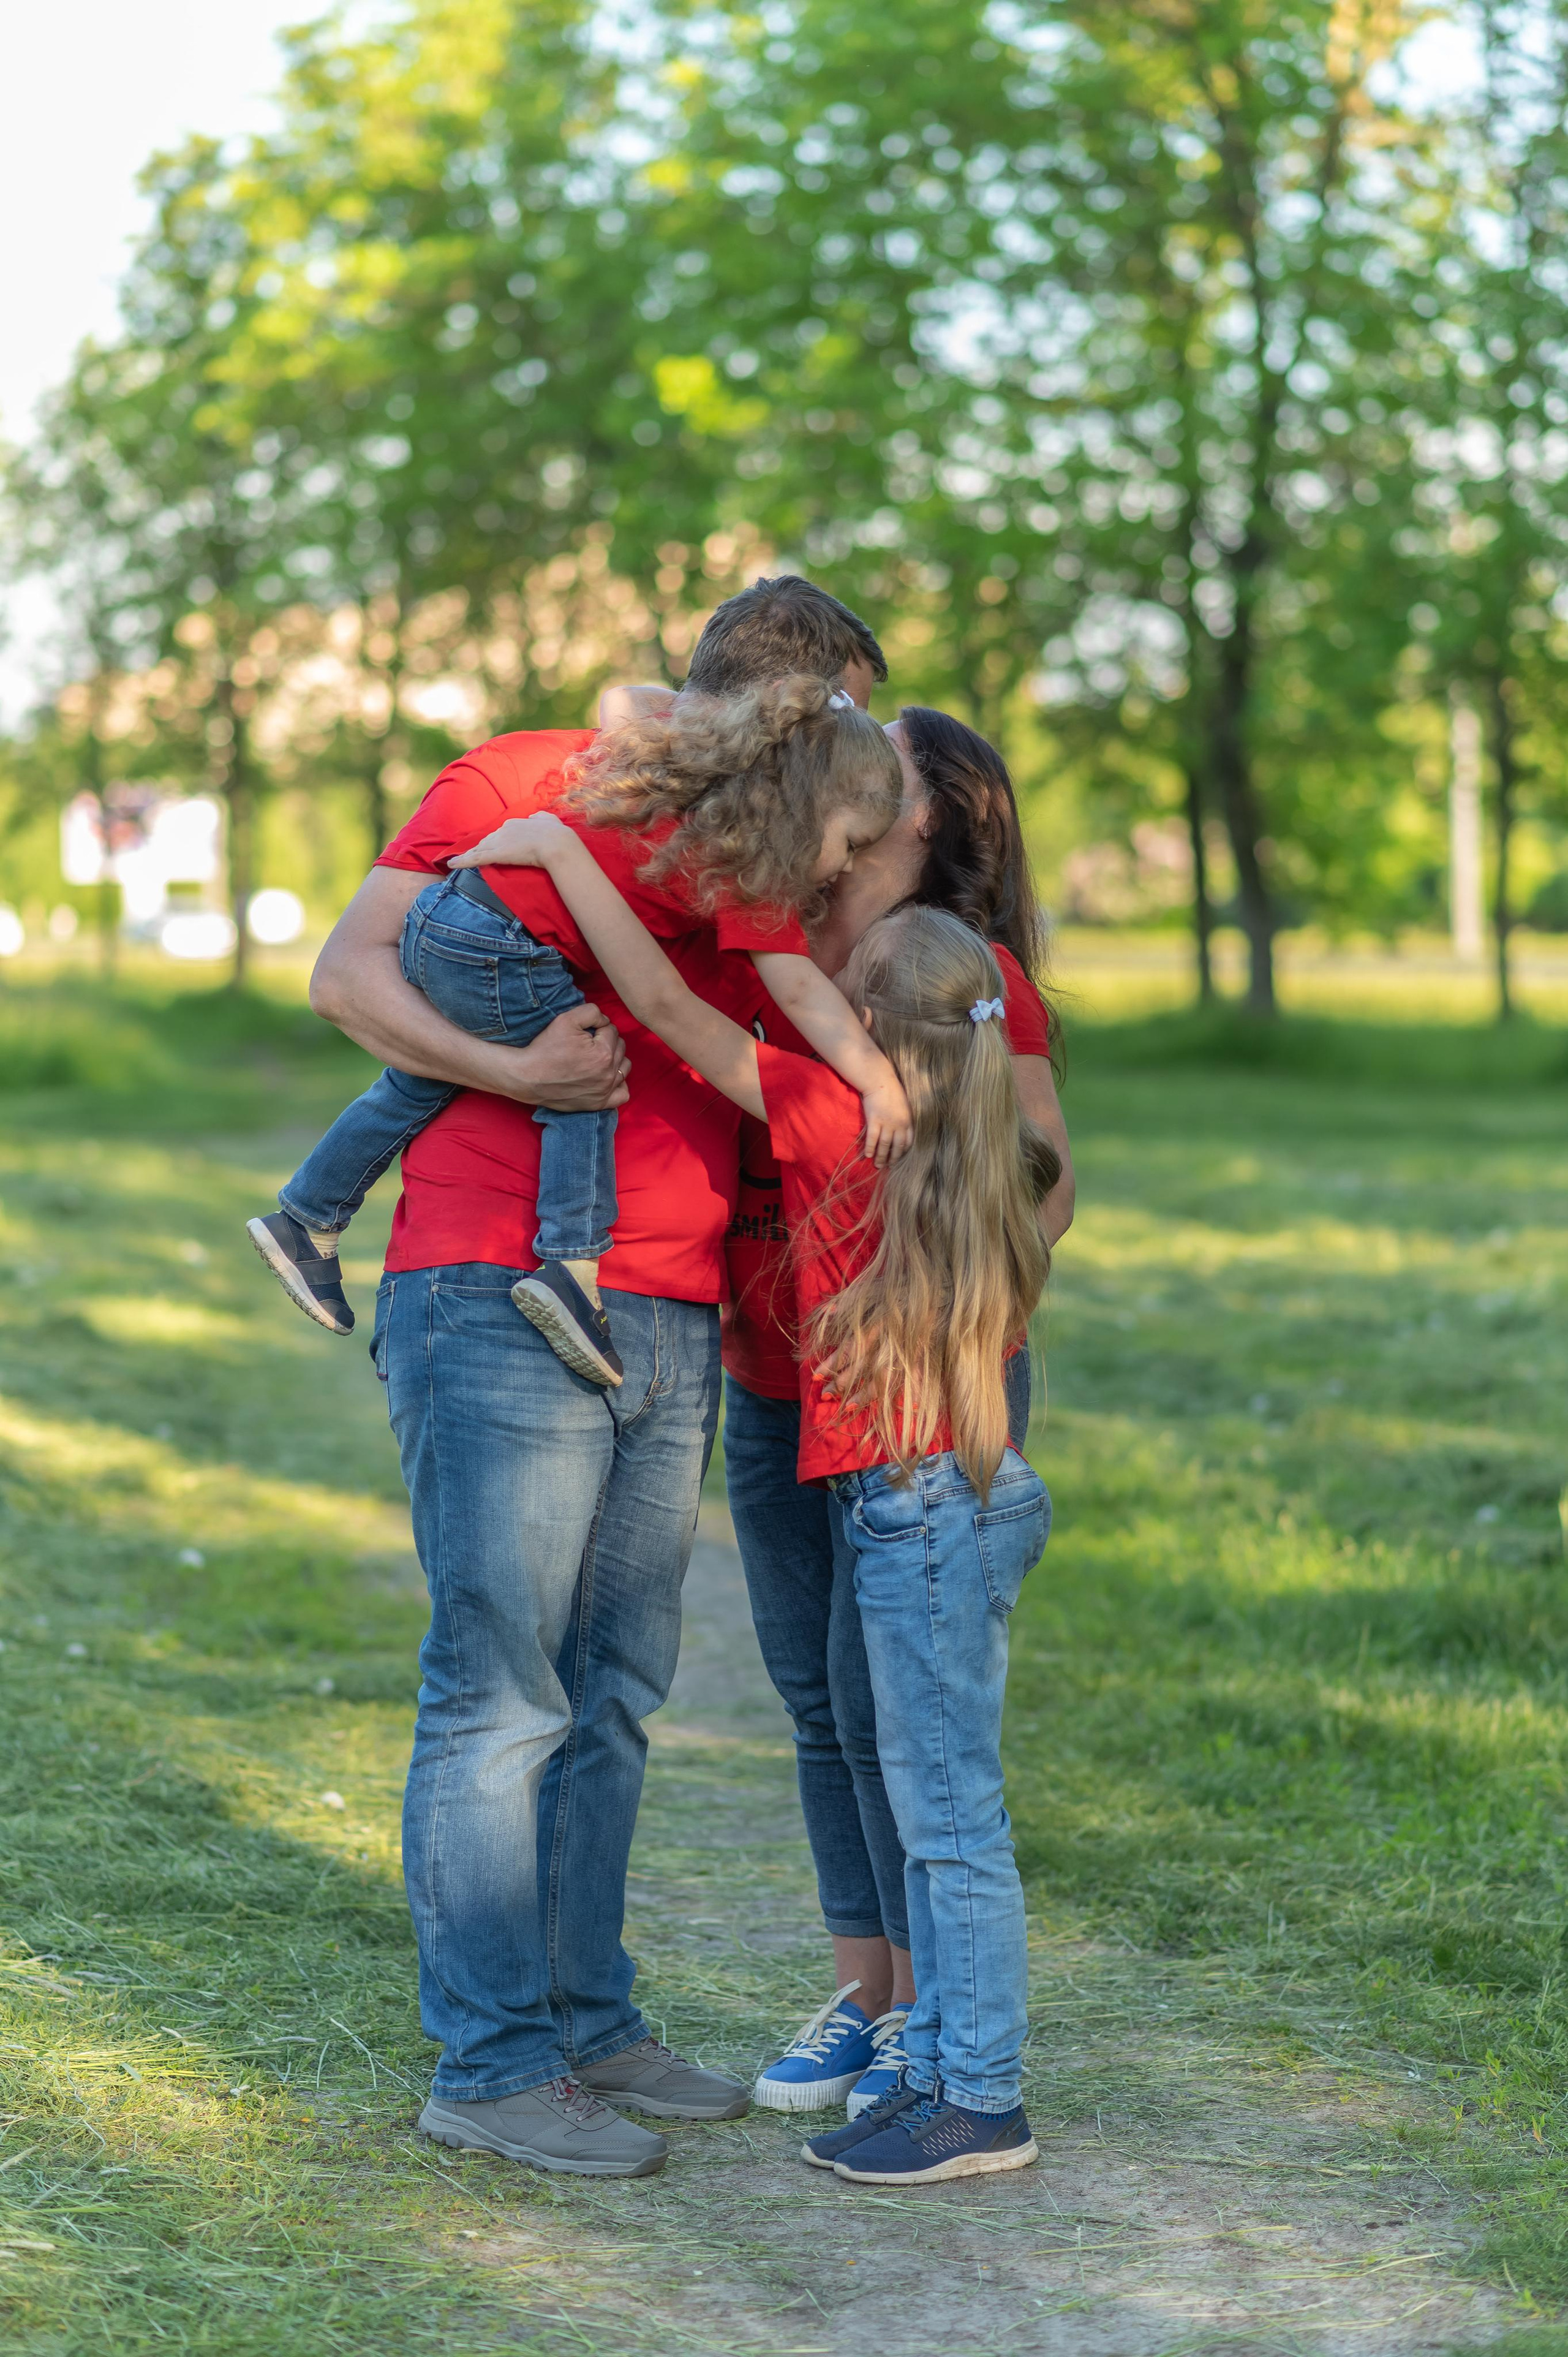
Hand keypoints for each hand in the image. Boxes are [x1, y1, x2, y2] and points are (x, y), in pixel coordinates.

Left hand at [449, 812, 571, 868]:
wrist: (556, 843)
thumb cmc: (556, 834)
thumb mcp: (549, 821)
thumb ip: (540, 819)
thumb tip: (534, 817)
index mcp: (515, 823)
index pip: (499, 834)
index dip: (494, 841)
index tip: (492, 847)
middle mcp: (503, 831)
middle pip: (486, 841)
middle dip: (479, 849)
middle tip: (470, 856)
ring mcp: (498, 842)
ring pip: (478, 850)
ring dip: (467, 856)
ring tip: (457, 862)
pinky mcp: (496, 854)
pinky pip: (475, 859)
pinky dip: (462, 862)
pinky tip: (452, 865)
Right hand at [492, 1002, 630, 1110]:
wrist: (528, 1077)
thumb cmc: (545, 1048)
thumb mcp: (566, 1019)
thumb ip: (592, 1012)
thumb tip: (605, 1020)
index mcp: (604, 1053)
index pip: (612, 1030)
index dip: (597, 1027)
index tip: (582, 1032)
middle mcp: (608, 1074)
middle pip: (620, 1047)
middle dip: (607, 1041)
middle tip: (587, 1043)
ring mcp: (604, 1091)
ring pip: (624, 1068)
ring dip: (615, 1059)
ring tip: (596, 1057)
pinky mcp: (598, 1104)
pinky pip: (622, 1095)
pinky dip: (618, 1084)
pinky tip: (606, 1077)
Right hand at [859, 1074, 912, 1167]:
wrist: (879, 1080)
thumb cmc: (892, 1091)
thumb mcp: (905, 1105)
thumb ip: (904, 1119)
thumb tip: (901, 1130)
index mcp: (908, 1121)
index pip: (908, 1142)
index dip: (903, 1152)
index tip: (898, 1158)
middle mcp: (899, 1124)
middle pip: (897, 1146)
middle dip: (892, 1158)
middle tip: (888, 1167)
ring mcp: (887, 1123)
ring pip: (885, 1145)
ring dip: (881, 1157)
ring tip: (877, 1166)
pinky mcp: (874, 1120)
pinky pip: (872, 1139)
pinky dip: (870, 1148)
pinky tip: (867, 1155)